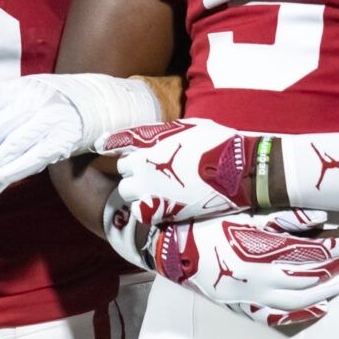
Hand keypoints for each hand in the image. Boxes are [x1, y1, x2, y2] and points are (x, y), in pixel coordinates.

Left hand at [0, 74, 161, 184]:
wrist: (85, 104)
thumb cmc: (36, 102)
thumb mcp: (8, 97)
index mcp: (16, 87)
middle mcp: (33, 100)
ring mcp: (50, 119)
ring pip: (15, 144)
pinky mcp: (63, 138)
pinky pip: (36, 156)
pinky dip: (17, 168)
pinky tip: (2, 177)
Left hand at [107, 118, 257, 222]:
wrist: (239, 172)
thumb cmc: (216, 144)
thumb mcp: (186, 127)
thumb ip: (160, 132)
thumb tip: (146, 134)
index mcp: (147, 144)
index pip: (116, 142)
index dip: (107, 143)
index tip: (99, 145)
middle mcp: (142, 168)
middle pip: (123, 170)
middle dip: (133, 170)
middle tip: (152, 171)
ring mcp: (149, 191)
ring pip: (128, 192)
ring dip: (137, 190)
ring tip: (156, 188)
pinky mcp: (159, 211)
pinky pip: (139, 212)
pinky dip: (145, 208)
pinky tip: (158, 204)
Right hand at [117, 203, 338, 326]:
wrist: (174, 251)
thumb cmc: (210, 228)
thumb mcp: (246, 217)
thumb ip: (284, 218)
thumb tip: (320, 217)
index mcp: (260, 252)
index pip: (306, 255)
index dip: (328, 251)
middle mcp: (259, 277)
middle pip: (306, 279)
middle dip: (329, 273)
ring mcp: (252, 294)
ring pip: (297, 300)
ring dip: (321, 294)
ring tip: (337, 287)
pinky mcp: (244, 304)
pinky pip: (279, 314)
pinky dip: (302, 313)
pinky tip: (318, 308)